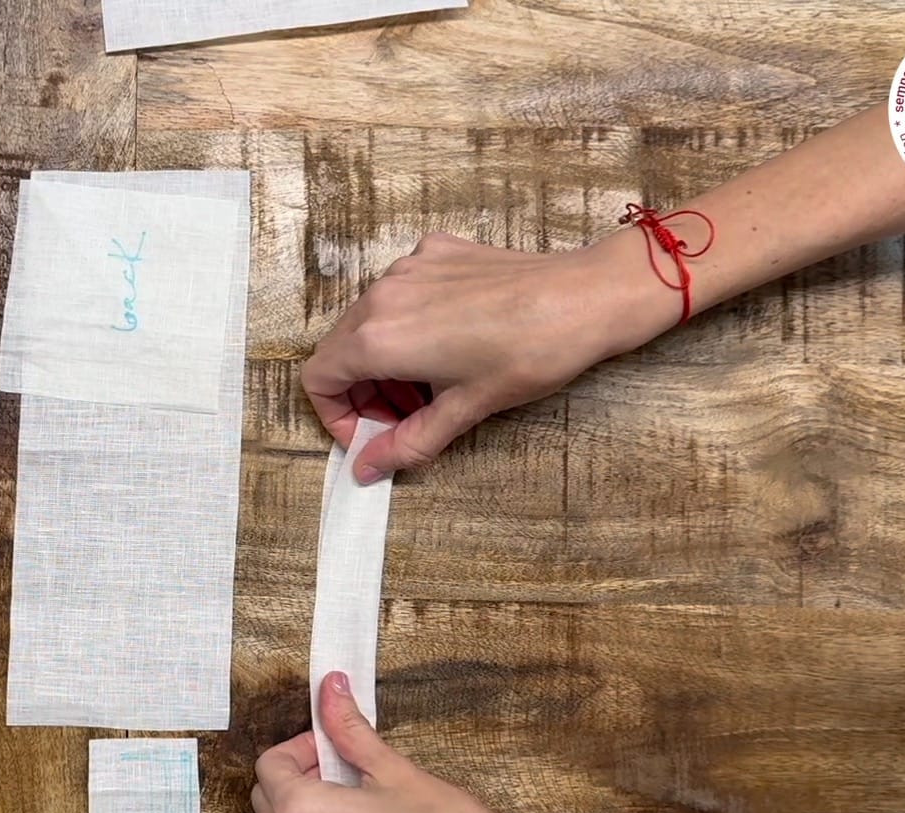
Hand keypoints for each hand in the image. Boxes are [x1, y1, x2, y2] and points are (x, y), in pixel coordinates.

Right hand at [302, 229, 676, 481]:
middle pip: (341, 350)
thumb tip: (368, 469)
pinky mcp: (436, 252)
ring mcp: (409, 267)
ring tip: (432, 386)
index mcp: (379, 338)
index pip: (319, 378)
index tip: (368, 434)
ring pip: (370, 321)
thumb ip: (407, 443)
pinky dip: (411, 324)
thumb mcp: (464, 410)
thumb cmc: (530, 352)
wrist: (585, 297)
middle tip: (404, 419)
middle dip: (363, 392)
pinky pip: (402, 293)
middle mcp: (383, 294)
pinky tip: (453, 342)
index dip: (334, 415)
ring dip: (387, 361)